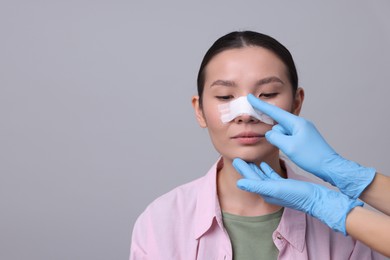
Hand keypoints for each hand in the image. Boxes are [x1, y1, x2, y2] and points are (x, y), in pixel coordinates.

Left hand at [233, 158, 362, 234]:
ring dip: (255, 169)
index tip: (235, 159)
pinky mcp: (285, 186)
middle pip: (254, 178)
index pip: (251, 179)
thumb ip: (256, 185)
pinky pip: (272, 176)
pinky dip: (267, 170)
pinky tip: (265, 164)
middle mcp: (269, 191)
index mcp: (265, 192)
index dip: (243, 169)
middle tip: (238, 159)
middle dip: (246, 168)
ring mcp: (277, 189)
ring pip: (262, 177)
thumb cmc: (297, 195)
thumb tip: (238, 183)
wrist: (316, 199)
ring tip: (249, 160)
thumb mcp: (274, 188)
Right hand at [247, 94, 375, 198]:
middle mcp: (300, 124)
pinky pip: (289, 137)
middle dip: (275, 133)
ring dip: (282, 141)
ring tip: (293, 151)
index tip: (250, 97)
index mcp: (297, 123)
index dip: (261, 105)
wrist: (330, 167)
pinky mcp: (303, 139)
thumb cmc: (312, 157)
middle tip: (284, 144)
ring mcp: (302, 131)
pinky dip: (286, 143)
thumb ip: (275, 137)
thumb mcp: (289, 146)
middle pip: (279, 124)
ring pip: (283, 132)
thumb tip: (270, 133)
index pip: (274, 112)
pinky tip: (292, 151)